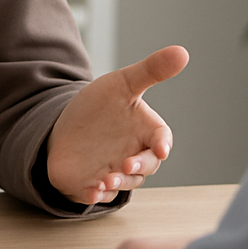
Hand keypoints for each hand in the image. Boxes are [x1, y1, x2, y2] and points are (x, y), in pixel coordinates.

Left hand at [47, 45, 188, 203]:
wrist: (64, 126)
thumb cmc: (100, 105)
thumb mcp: (122, 83)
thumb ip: (151, 70)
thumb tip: (183, 52)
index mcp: (145, 129)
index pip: (161, 137)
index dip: (162, 143)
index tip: (161, 148)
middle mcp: (135, 153)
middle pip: (147, 165)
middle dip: (139, 166)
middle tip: (127, 165)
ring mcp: (116, 172)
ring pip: (126, 183)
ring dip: (118, 184)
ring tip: (104, 181)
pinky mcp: (95, 185)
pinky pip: (99, 196)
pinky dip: (95, 196)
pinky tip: (89, 192)